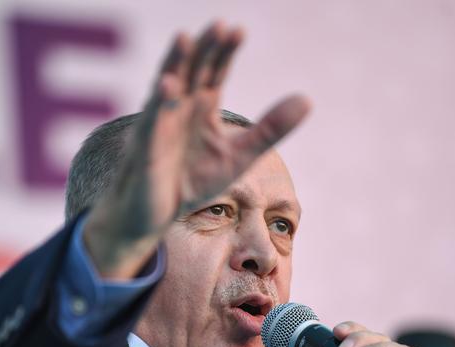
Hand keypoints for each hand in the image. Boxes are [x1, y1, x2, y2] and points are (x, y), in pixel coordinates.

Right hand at [84, 21, 309, 278]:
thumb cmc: (193, 181)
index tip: (239, 31)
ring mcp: (161, 124)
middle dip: (205, 48)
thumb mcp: (240, 155)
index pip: (215, 72)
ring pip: (167, 86)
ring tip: (185, 38)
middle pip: (193, 70)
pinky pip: (152, 120)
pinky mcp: (146, 145)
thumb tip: (308, 99)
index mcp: (202, 107)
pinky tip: (168, 85)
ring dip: (175, 63)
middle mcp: (180, 108)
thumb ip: (271, 128)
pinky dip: (159, 102)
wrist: (158, 213)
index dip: (225, 52)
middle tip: (220, 25)